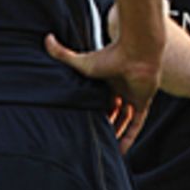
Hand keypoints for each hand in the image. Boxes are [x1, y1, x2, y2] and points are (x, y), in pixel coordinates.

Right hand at [46, 34, 159, 150]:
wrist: (136, 52)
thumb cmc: (110, 55)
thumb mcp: (81, 61)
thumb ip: (62, 53)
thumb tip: (45, 38)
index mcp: (107, 80)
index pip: (99, 99)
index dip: (92, 111)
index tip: (82, 123)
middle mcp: (121, 88)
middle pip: (112, 111)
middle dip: (103, 124)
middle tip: (91, 140)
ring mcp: (133, 96)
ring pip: (124, 120)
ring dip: (115, 134)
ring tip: (103, 149)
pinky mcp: (143, 102)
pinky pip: (136, 124)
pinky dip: (129, 137)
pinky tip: (120, 151)